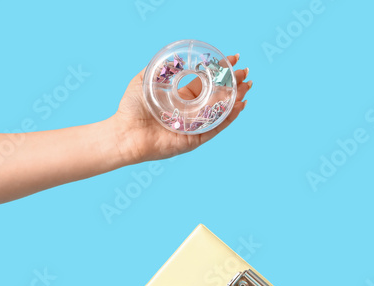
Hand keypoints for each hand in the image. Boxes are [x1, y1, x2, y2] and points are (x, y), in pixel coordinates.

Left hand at [109, 53, 252, 163]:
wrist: (126, 133)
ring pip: (221, 110)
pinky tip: (239, 106)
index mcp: (181, 98)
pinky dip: (229, 117)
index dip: (219, 71)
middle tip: (246, 73)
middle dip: (233, 84)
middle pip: (217, 96)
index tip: (233, 59)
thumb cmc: (131, 108)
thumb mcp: (144, 80)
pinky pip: (216, 127)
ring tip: (248, 87)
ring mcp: (195, 125)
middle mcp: (190, 112)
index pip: (205, 83)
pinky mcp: (196, 138)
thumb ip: (159, 69)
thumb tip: (176, 59)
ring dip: (236, 98)